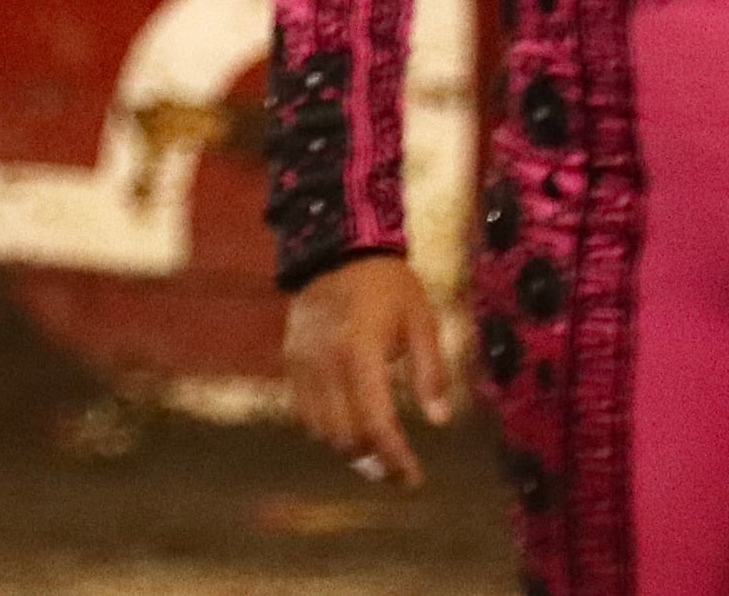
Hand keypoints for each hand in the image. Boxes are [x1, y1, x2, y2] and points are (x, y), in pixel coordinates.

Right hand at [283, 256, 462, 485]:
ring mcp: (302, 361)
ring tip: (374, 458)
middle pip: (345, 434)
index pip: (376, 422)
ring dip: (348, 450)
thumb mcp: (422, 322)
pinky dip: (324, 429)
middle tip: (397, 474)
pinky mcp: (290, 359)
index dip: (396, 458)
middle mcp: (325, 362)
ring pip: (319, 428)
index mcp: (361, 352)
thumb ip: (430, 372)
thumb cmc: (389, 286)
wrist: (336, 249)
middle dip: (373, 462)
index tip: (413, 479)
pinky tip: (346, 429)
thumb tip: (438, 420)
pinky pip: (302, 409)